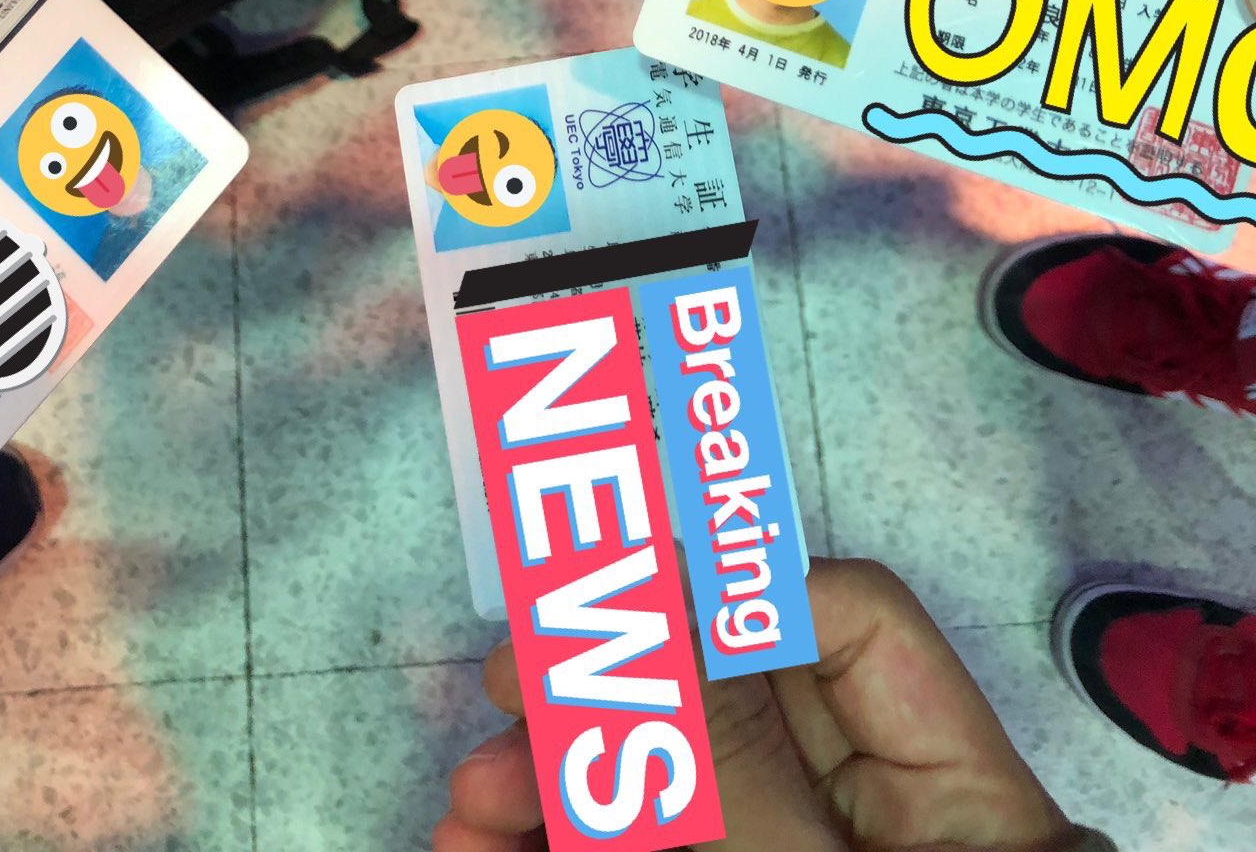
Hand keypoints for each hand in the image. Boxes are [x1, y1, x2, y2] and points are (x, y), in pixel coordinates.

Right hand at [436, 558, 1085, 851]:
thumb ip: (735, 761)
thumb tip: (661, 598)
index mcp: (953, 801)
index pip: (854, 629)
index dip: (732, 594)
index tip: (606, 589)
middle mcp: (873, 829)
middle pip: (734, 709)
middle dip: (607, 698)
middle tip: (498, 702)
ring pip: (671, 797)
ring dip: (556, 789)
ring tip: (463, 812)